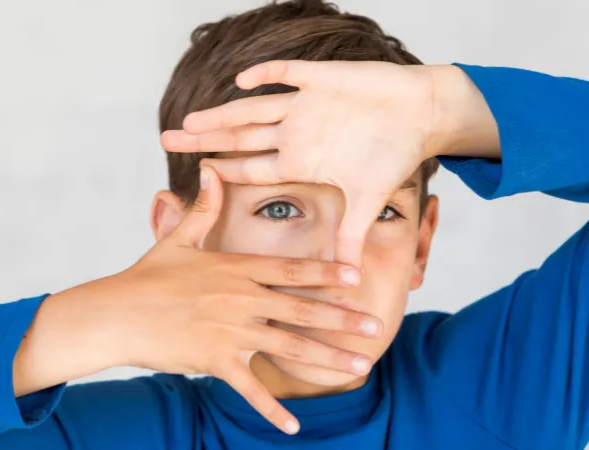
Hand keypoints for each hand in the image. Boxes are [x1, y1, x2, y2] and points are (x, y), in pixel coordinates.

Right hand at [15, 167, 382, 434]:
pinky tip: (294, 427)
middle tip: (374, 326)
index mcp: (235, 267)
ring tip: (359, 365)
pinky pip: (249, 387)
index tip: (356, 277)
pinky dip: (271, 409)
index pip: (290, 269)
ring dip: (327, 358)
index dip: (326, 273)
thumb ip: (202, 208)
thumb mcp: (178, 238)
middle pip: (301, 308)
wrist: (114, 313)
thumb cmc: (146, 276)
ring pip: (288, 346)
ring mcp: (229, 330)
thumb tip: (211, 170)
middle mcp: (239, 298)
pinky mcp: (213, 360)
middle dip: (342, 318)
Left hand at [160, 61, 498, 266]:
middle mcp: (296, 133)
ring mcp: (306, 106)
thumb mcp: (368, 200)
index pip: (254, 167)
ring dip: (222, 114)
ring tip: (190, 119)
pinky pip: (288, 74)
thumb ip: (351, 235)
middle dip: (204, 138)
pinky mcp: (322, 79)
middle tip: (166, 140)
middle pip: (240, 137)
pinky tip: (242, 81)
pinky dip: (267, 75)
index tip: (194, 173)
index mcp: (302, 160)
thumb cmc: (394, 154)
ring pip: (253, 109)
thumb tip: (346, 277)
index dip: (224, 171)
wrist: (422, 113)